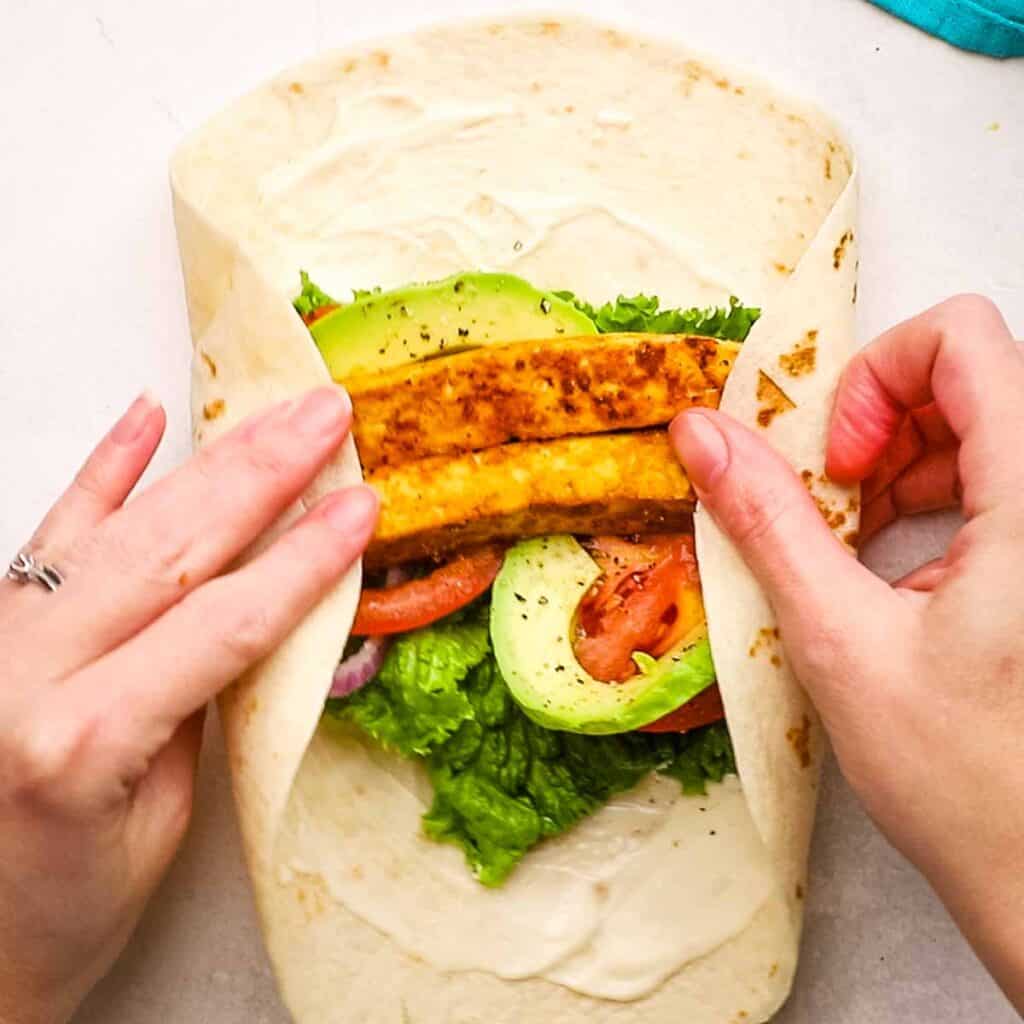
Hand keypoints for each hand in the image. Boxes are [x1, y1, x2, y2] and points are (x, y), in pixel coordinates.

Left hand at [0, 388, 376, 1023]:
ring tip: (274, 418)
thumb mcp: (160, 824)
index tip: (359, 508)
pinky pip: (48, 532)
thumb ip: (201, 707)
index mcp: (80, 741)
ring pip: (122, 527)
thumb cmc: (62, 909)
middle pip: (172, 550)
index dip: (302, 560)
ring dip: (210, 462)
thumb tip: (264, 614)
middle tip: (324, 418)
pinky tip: (145, 417)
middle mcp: (25, 674)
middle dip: (262, 475)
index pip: (222, 624)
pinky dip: (102, 470)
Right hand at [670, 295, 1023, 1011]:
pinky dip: (928, 491)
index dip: (877, 377)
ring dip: (899, 458)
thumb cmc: (961, 780)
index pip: (963, 339)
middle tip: (836, 501)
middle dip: (879, 422)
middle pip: (969, 374)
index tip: (839, 465)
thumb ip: (767, 522)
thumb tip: (702, 432)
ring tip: (854, 533)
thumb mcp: (839, 640)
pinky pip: (993, 470)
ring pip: (979, 417)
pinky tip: (892, 554)